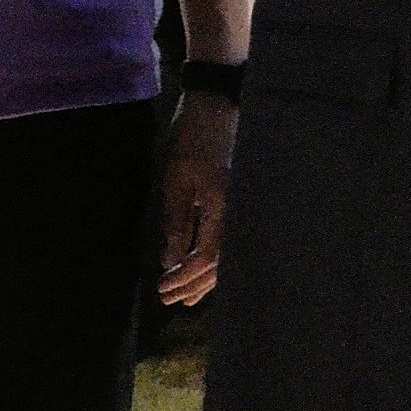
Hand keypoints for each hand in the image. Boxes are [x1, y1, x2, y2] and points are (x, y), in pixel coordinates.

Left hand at [156, 91, 233, 305]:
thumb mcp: (175, 182)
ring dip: (206, 279)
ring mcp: (247, 208)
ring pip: (231, 256)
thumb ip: (176, 224)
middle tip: (168, 298)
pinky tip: (202, 276)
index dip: (185, 275)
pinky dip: (217, 263)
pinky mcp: (245, 206)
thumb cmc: (192, 142)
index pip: (208, 253)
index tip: (163, 286)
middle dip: (194, 284)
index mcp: (223, 201)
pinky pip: (234, 243)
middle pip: (223, 262)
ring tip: (183, 298)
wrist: (220, 112)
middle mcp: (241, 209)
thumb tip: (170, 261)